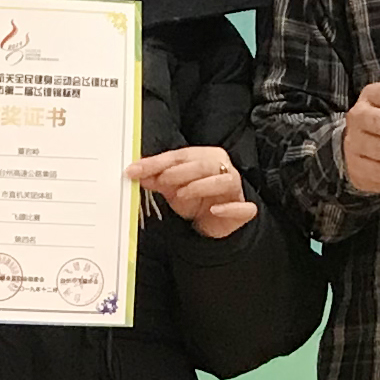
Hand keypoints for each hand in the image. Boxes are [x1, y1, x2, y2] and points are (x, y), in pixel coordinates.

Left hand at [130, 144, 257, 240]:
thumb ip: (156, 179)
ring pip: (225, 180)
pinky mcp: (243, 210)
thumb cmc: (195, 199)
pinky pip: (244, 207)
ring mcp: (235, 189)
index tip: (136, 170)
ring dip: (202, 186)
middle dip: (180, 172)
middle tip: (161, 180)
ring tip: (182, 194)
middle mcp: (223, 169)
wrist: (212, 223)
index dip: (157, 162)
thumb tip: (137, 172)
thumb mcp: (172, 188)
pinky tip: (215, 210)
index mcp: (206, 157)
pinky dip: (230, 208)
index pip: (180, 156)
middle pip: (204, 165)